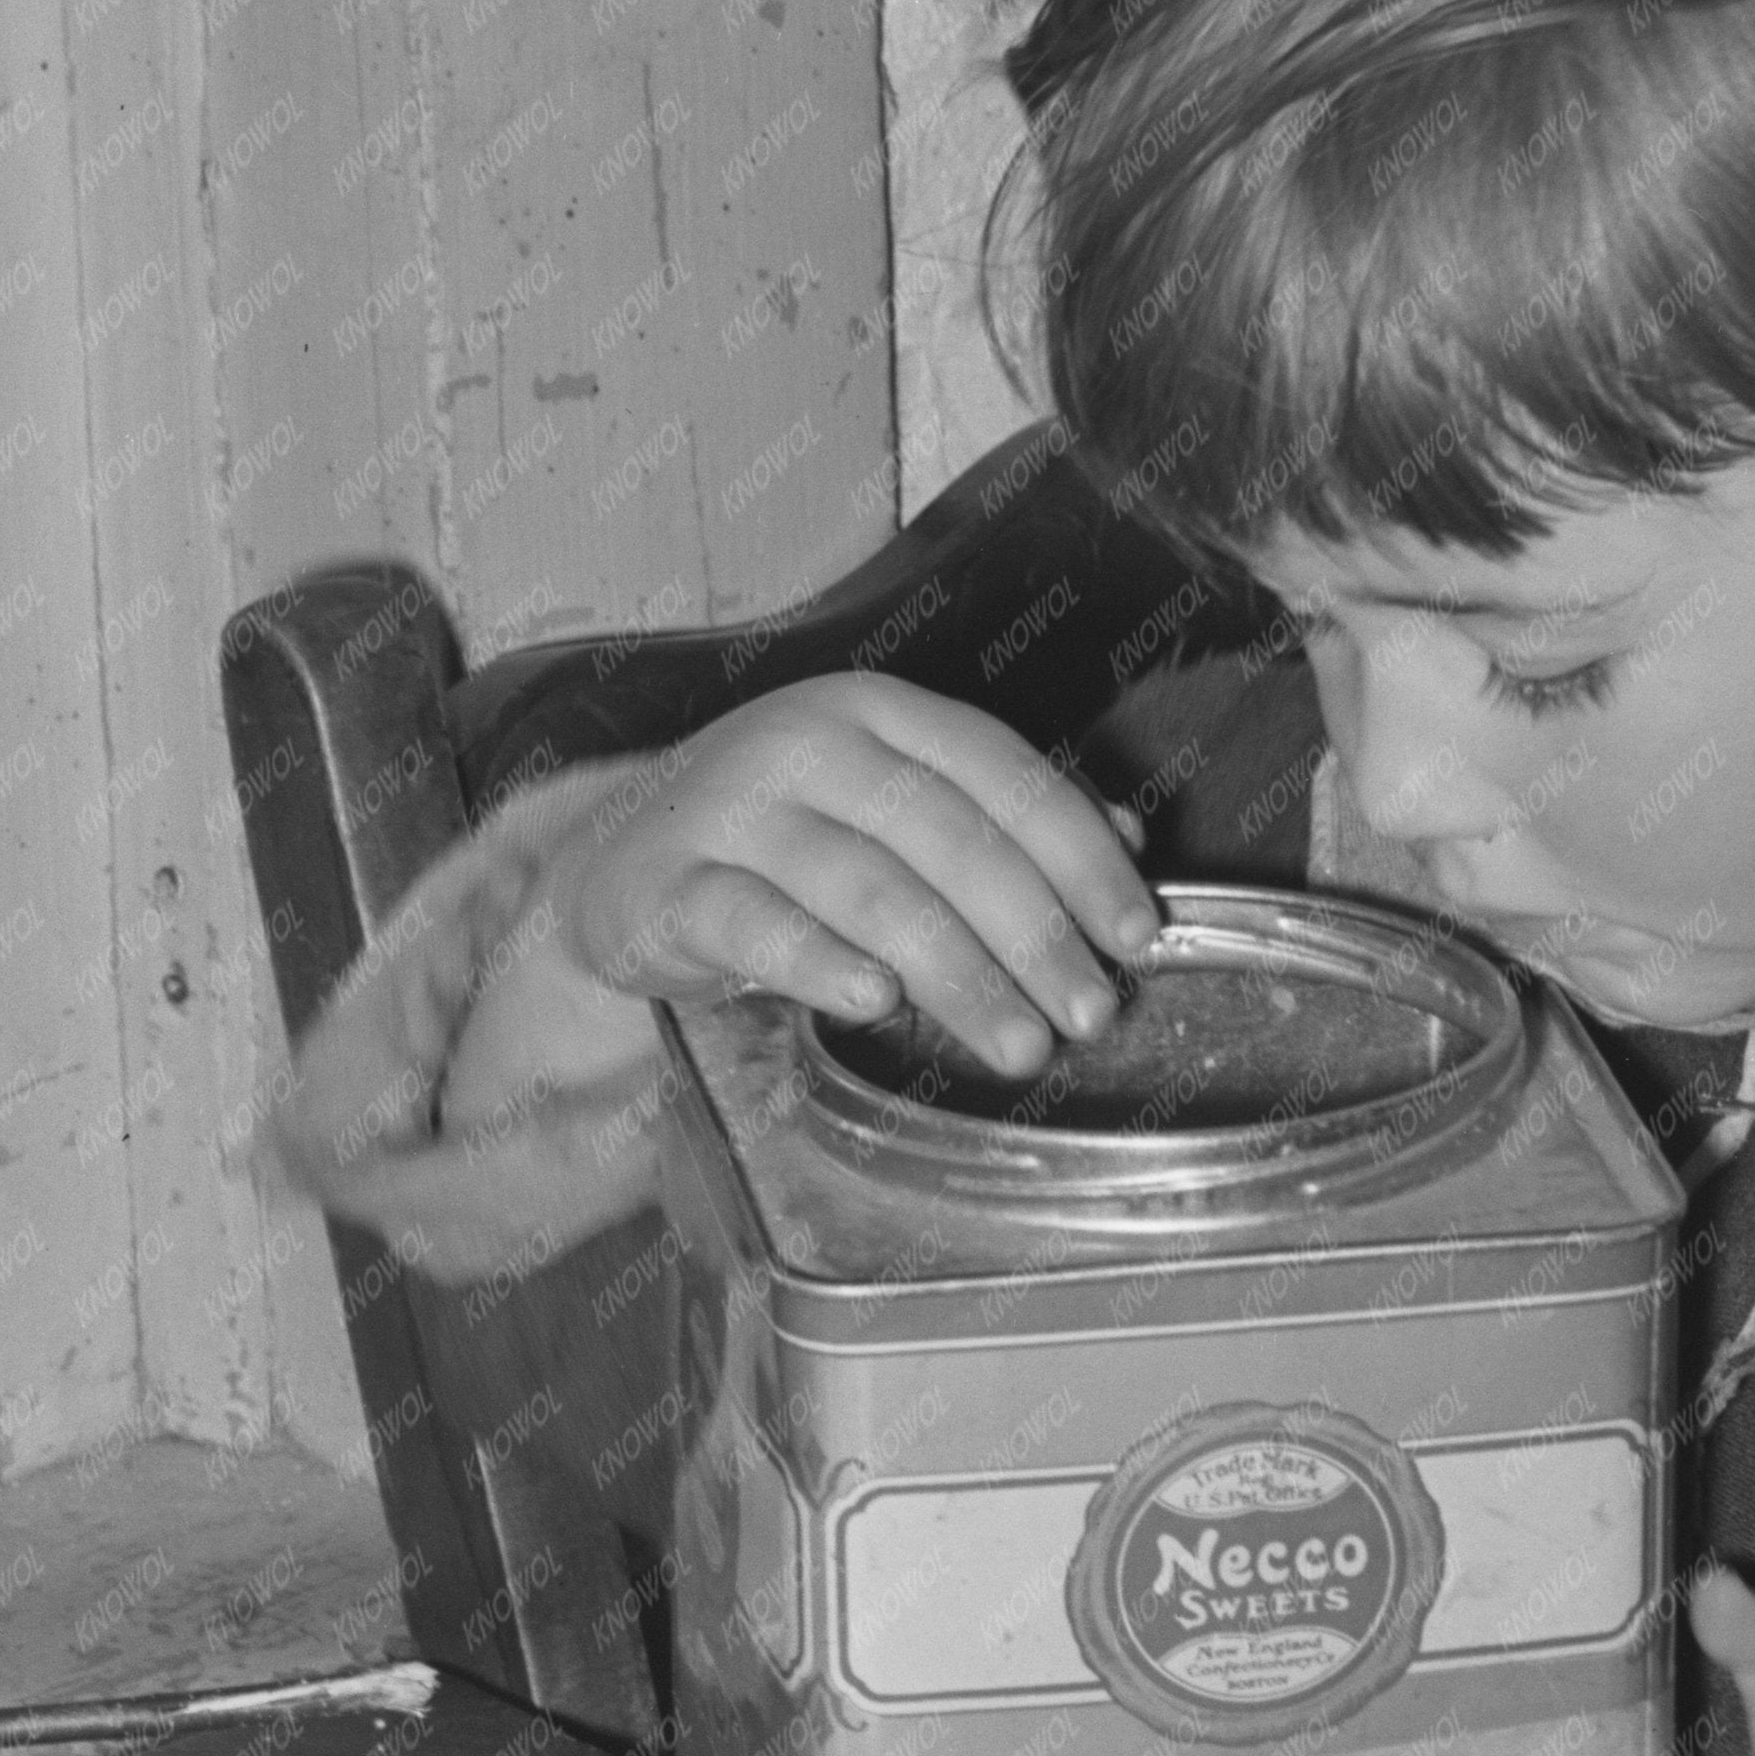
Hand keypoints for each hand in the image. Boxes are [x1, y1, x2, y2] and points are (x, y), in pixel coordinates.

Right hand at [546, 675, 1172, 1075]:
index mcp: (881, 711)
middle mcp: (808, 742)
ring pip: (870, 889)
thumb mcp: (893, 803)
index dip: (1080, 857)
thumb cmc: (786, 835)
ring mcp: (732, 807)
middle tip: (1092, 1015)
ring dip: (958, 974)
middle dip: (1034, 936)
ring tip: (1020, 1044)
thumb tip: (1131, 838)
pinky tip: (880, 1004)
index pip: (1004, 774)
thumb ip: (1003, 814)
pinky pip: (758, 924)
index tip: (1138, 936)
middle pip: (948, 839)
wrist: (616, 855)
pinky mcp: (667, 884)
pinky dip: (823, 963)